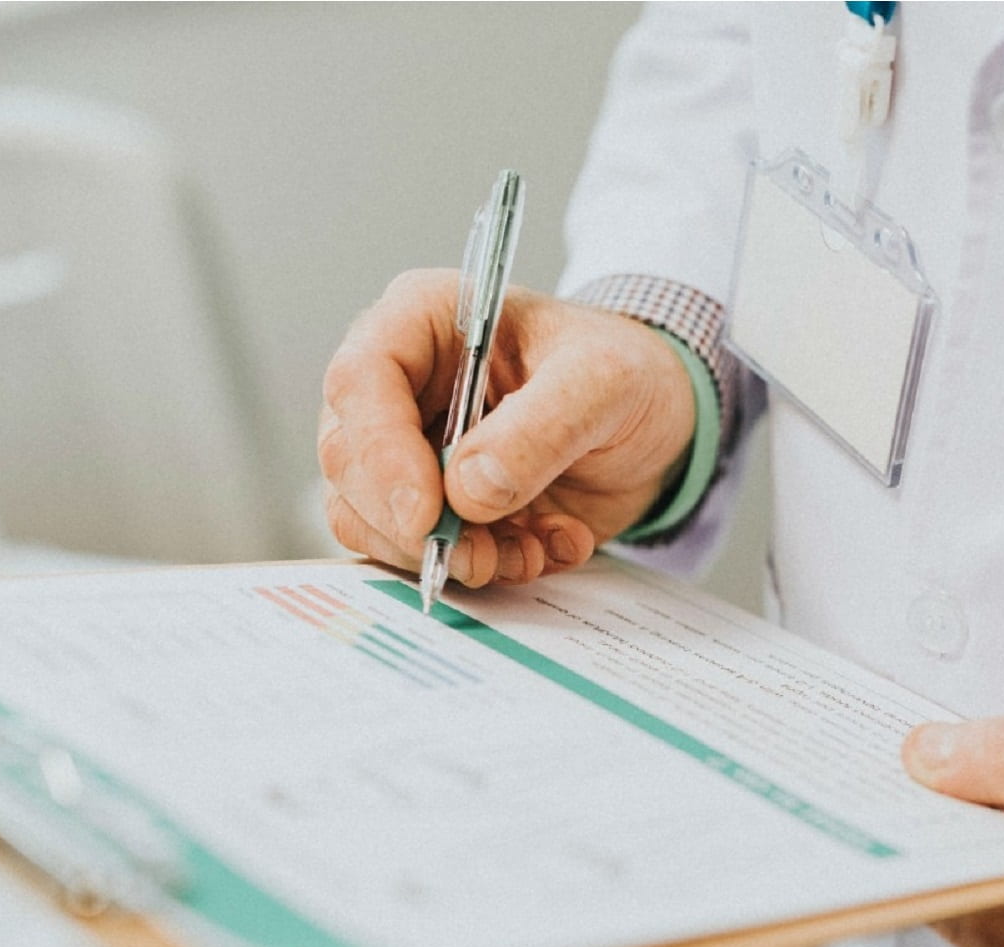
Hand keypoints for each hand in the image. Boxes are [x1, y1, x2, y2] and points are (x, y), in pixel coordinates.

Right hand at [318, 269, 694, 586]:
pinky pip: (418, 554)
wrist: (654, 421)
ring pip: (370, 520)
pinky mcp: (432, 506)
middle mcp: (400, 385)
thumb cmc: (624, 372)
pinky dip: (481, 567)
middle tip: (479, 554)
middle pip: (349, 461)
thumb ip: (541, 428)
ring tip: (527, 550)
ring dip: (448, 555)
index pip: (360, 381)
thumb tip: (466, 490)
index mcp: (424, 321)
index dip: (380, 453)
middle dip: (412, 524)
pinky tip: (540, 548)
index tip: (427, 514)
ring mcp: (408, 450)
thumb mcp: (604, 382)